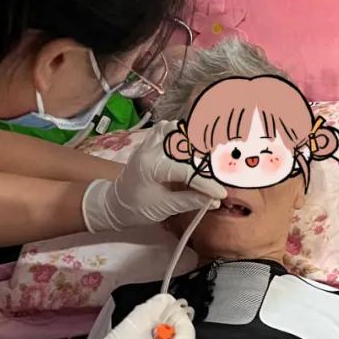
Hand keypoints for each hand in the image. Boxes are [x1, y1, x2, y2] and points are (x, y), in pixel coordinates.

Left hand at [81, 122, 225, 231]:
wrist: (115, 204)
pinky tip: (191, 145)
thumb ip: (190, 200)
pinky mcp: (150, 143)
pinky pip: (166, 129)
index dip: (207, 183)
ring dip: (193, 139)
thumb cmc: (137, 209)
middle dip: (206, 156)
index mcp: (151, 166)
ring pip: (175, 129)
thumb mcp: (164, 208)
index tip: (222, 193)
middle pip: (185, 144)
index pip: (187, 170)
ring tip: (209, 155)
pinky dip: (180, 133)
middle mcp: (150, 149)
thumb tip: (215, 200)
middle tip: (223, 168)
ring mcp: (149, 143)